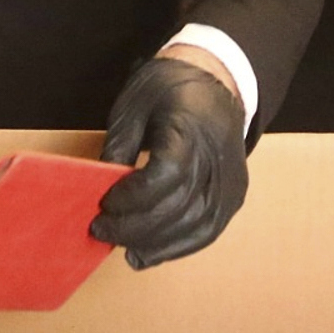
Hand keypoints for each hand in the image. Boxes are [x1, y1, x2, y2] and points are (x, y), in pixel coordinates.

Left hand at [90, 58, 247, 269]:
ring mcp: (230, 181)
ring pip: (195, 227)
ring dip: (154, 244)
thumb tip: (100, 185)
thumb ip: (119, 144)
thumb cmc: (172, 88)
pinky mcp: (233, 196)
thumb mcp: (134, 103)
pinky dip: (176, 248)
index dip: (132, 197)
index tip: (104, 203)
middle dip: (134, 227)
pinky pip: (207, 232)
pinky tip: (147, 253)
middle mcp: (217, 159)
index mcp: (191, 129)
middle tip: (100, 229)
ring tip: (121, 246)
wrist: (218, 80)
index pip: (166, 175)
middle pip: (178, 207)